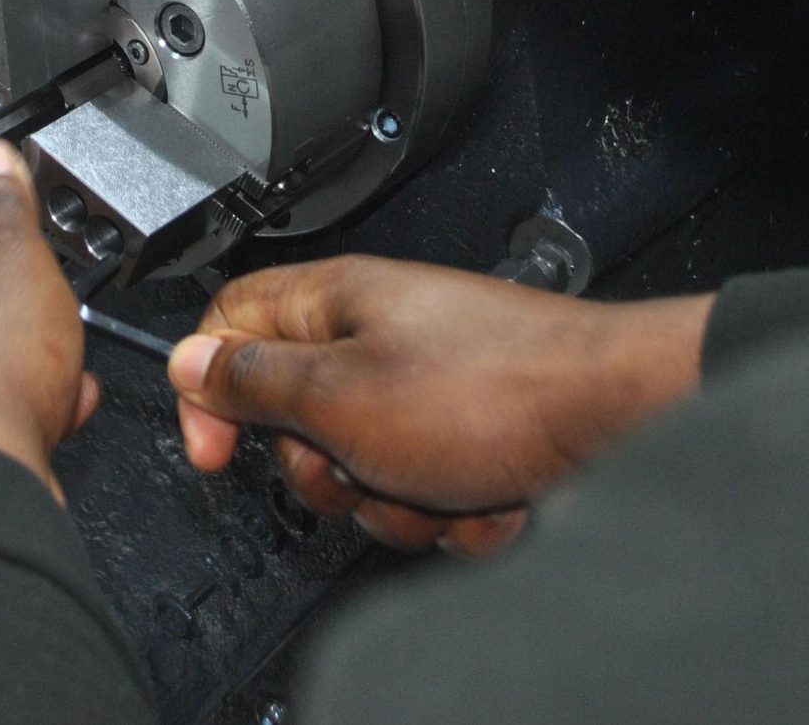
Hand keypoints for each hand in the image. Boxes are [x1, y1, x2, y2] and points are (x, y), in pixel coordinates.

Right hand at [167, 255, 710, 552]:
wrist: (617, 417)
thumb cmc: (494, 391)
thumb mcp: (339, 395)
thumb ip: (253, 380)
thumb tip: (190, 361)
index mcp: (335, 301)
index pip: (230, 324)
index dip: (208, 390)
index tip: (217, 448)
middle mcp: (380, 334)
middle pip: (295, 417)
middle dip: (323, 469)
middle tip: (357, 465)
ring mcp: (430, 384)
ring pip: (363, 468)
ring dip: (395, 499)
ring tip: (441, 484)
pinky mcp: (474, 432)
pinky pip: (426, 489)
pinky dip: (452, 507)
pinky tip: (488, 495)